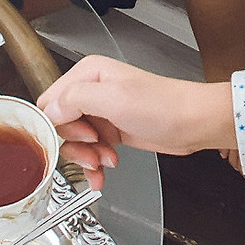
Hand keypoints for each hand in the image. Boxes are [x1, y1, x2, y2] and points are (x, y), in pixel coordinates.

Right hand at [39, 56, 237, 184]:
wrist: (194, 124)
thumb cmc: (165, 106)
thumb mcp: (115, 98)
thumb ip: (76, 100)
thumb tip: (51, 111)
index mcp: (88, 74)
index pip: (50, 101)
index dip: (57, 125)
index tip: (77, 137)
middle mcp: (92, 91)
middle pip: (60, 125)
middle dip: (75, 145)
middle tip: (95, 151)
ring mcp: (101, 112)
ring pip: (74, 142)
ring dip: (87, 157)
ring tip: (106, 161)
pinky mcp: (111, 131)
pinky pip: (90, 151)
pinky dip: (94, 164)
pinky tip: (104, 170)